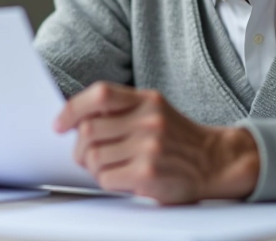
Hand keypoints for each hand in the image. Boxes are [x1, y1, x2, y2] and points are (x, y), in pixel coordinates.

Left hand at [54, 82, 258, 203]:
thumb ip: (121, 109)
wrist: (216, 162)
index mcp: (146, 100)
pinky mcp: (148, 174)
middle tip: (87, 156)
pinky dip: (108, 181)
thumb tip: (75, 119)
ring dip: (94, 167)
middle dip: (81, 148)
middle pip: (88, 130)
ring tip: (110, 168)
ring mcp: (149, 147)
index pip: (99, 95)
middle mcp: (148, 120)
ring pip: (94, 157)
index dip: (72, 110)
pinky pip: (107, 178)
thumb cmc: (178, 138)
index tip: (59, 125)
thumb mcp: (155, 110)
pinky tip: (123, 179)